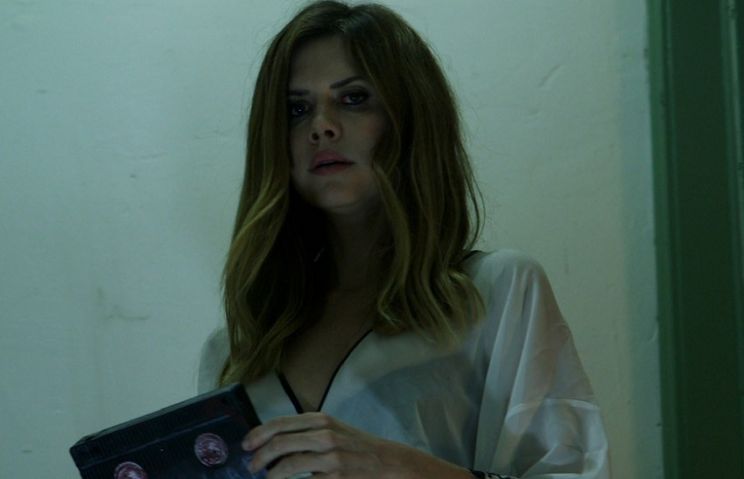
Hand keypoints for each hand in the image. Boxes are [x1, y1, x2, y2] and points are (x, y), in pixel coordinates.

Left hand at [242, 412, 471, 478]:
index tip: (246, 444)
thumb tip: (272, 439)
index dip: (258, 434)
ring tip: (266, 478)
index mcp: (321, 419)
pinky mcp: (334, 478)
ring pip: (288, 465)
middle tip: (252, 466)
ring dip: (270, 475)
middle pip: (280, 443)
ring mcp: (330, 458)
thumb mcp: (332, 429)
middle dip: (260, 457)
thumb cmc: (356, 446)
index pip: (280, 423)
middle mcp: (325, 435)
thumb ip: (305, 431)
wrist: (387, 463)